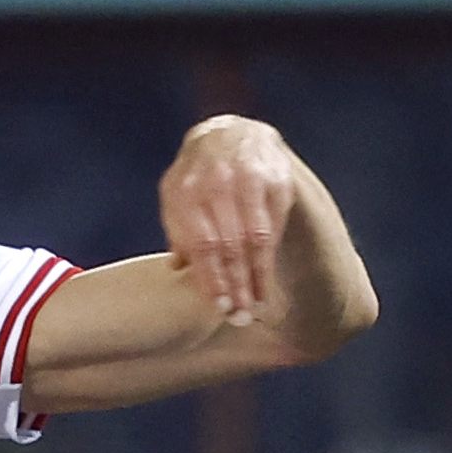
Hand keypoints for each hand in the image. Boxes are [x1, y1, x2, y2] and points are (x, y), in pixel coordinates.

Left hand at [159, 116, 296, 324]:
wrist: (235, 136)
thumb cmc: (202, 182)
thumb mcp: (181, 200)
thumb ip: (180, 233)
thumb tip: (176, 269)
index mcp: (183, 188)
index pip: (200, 242)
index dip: (211, 278)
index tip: (221, 308)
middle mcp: (213, 178)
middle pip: (227, 244)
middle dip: (235, 284)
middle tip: (242, 316)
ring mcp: (246, 175)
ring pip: (254, 238)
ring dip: (256, 276)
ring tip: (257, 305)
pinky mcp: (275, 176)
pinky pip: (274, 225)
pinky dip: (271, 257)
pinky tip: (267, 280)